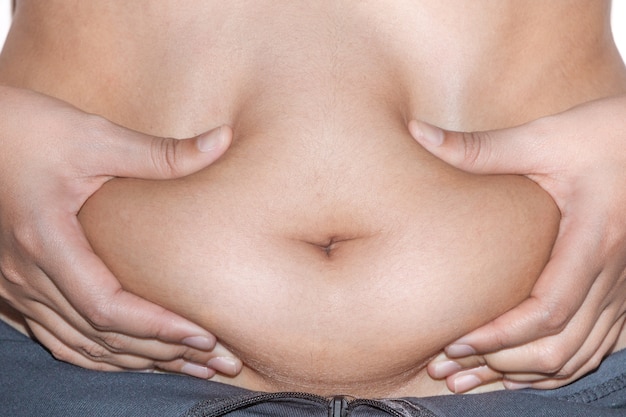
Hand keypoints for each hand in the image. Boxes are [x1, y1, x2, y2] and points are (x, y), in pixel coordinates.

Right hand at [0, 85, 241, 377]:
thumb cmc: (27, 129)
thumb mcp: (94, 136)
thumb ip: (160, 152)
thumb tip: (224, 140)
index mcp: (47, 242)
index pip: (108, 308)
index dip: (158, 328)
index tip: (206, 337)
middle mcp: (27, 275)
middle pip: (100, 336)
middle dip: (163, 354)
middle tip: (218, 362)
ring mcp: (14, 287)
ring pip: (79, 344)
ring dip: (135, 360)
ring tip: (187, 367)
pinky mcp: (12, 286)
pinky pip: (56, 335)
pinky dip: (97, 352)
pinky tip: (128, 358)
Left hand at [409, 94, 625, 391]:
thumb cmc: (598, 135)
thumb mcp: (541, 138)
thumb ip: (479, 147)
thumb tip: (417, 132)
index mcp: (590, 240)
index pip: (548, 310)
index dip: (500, 336)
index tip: (455, 343)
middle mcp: (611, 273)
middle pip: (561, 345)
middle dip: (503, 365)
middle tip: (451, 368)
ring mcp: (621, 286)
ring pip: (579, 354)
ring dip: (525, 373)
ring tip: (473, 378)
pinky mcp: (620, 289)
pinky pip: (595, 344)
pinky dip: (557, 365)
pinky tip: (520, 371)